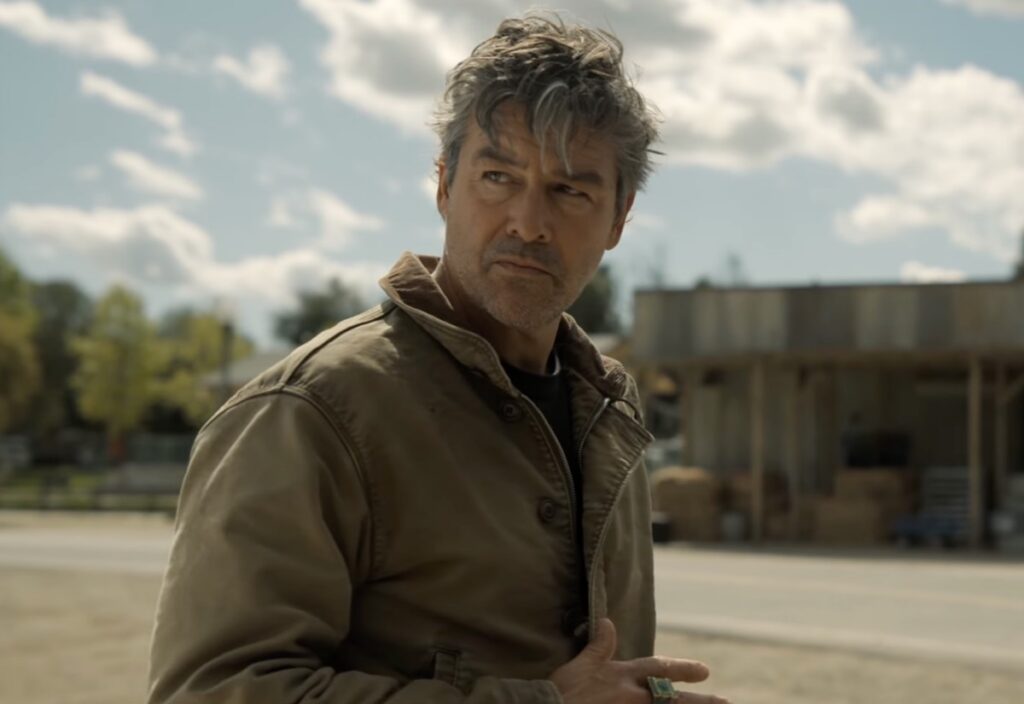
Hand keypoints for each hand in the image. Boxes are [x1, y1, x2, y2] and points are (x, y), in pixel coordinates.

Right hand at [549, 618, 729, 703]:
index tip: (704, 671)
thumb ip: (599, 645)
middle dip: (700, 700)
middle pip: (671, 697)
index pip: (659, 668)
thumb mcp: (581, 663)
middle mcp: (633, 697)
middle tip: (725, 701)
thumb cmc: (564, 689)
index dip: (682, 668)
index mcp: (623, 676)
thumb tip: (609, 622)